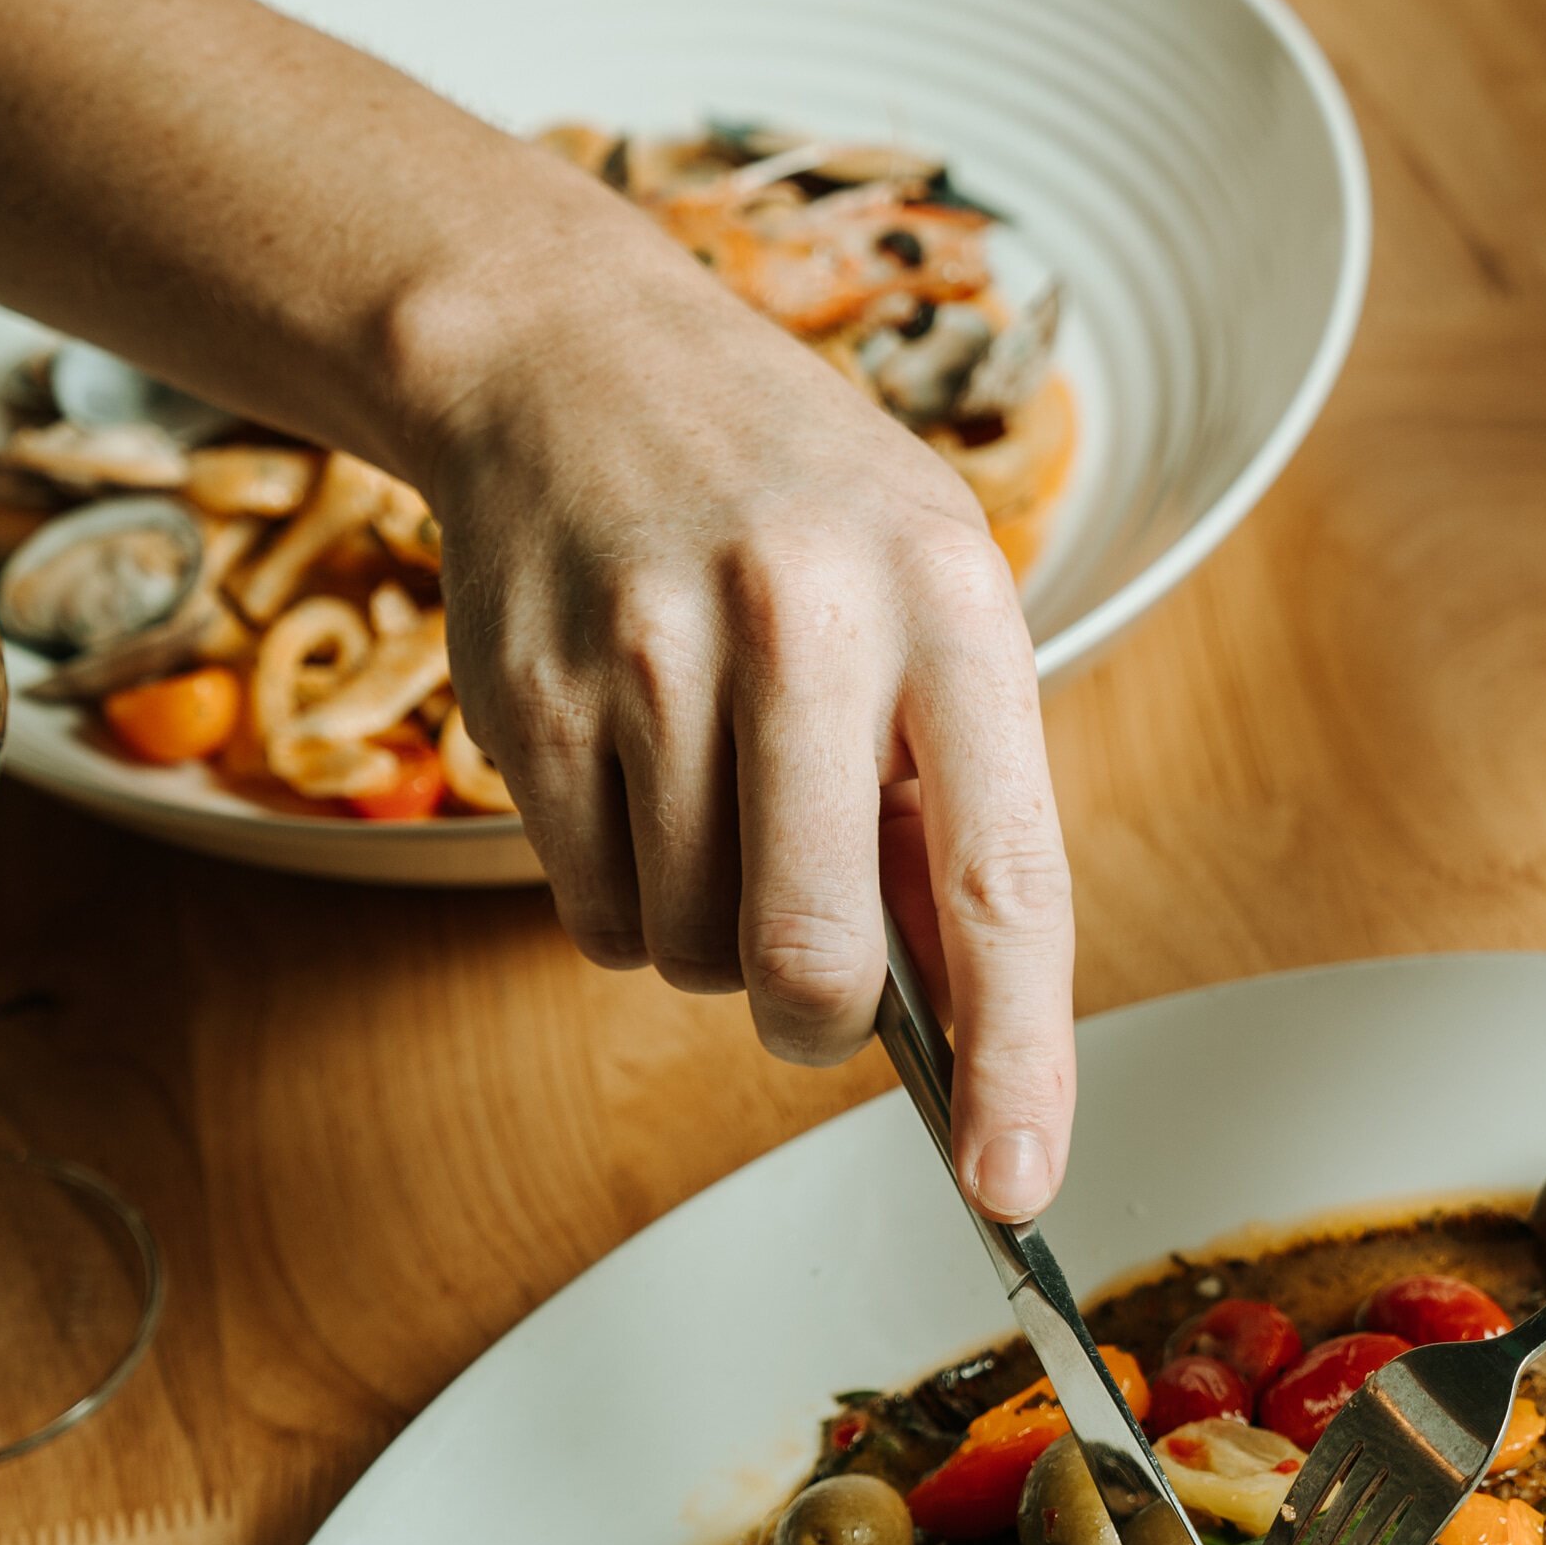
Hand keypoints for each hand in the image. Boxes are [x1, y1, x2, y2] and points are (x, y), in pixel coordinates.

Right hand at [400, 206, 1075, 1216]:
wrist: (575, 359)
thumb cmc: (794, 506)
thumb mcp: (930, 600)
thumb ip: (958, 801)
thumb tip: (970, 1026)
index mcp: (950, 607)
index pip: (1003, 886)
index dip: (1016, 1061)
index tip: (1013, 1184)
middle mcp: (803, 627)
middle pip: (810, 960)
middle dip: (814, 1018)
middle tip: (813, 976)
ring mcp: (650, 661)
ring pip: (688, 953)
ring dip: (709, 935)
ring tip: (718, 794)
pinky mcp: (529, 700)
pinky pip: (591, 915)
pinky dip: (624, 897)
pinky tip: (637, 776)